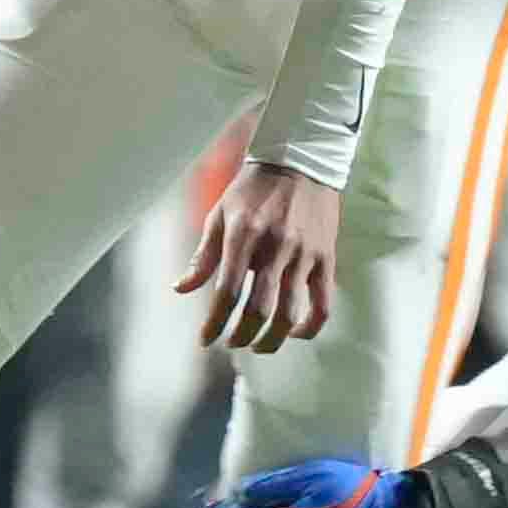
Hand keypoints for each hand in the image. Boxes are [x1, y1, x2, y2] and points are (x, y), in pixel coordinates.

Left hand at [177, 161, 343, 353]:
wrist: (300, 162)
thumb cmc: (253, 190)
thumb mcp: (220, 216)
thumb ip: (203, 256)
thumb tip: (181, 289)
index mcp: (244, 234)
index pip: (227, 292)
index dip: (214, 323)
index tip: (205, 340)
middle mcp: (276, 246)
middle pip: (259, 309)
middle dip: (241, 335)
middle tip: (232, 344)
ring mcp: (304, 254)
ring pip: (290, 312)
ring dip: (272, 339)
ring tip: (260, 346)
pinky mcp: (326, 257)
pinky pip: (323, 302)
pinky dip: (310, 326)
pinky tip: (295, 332)